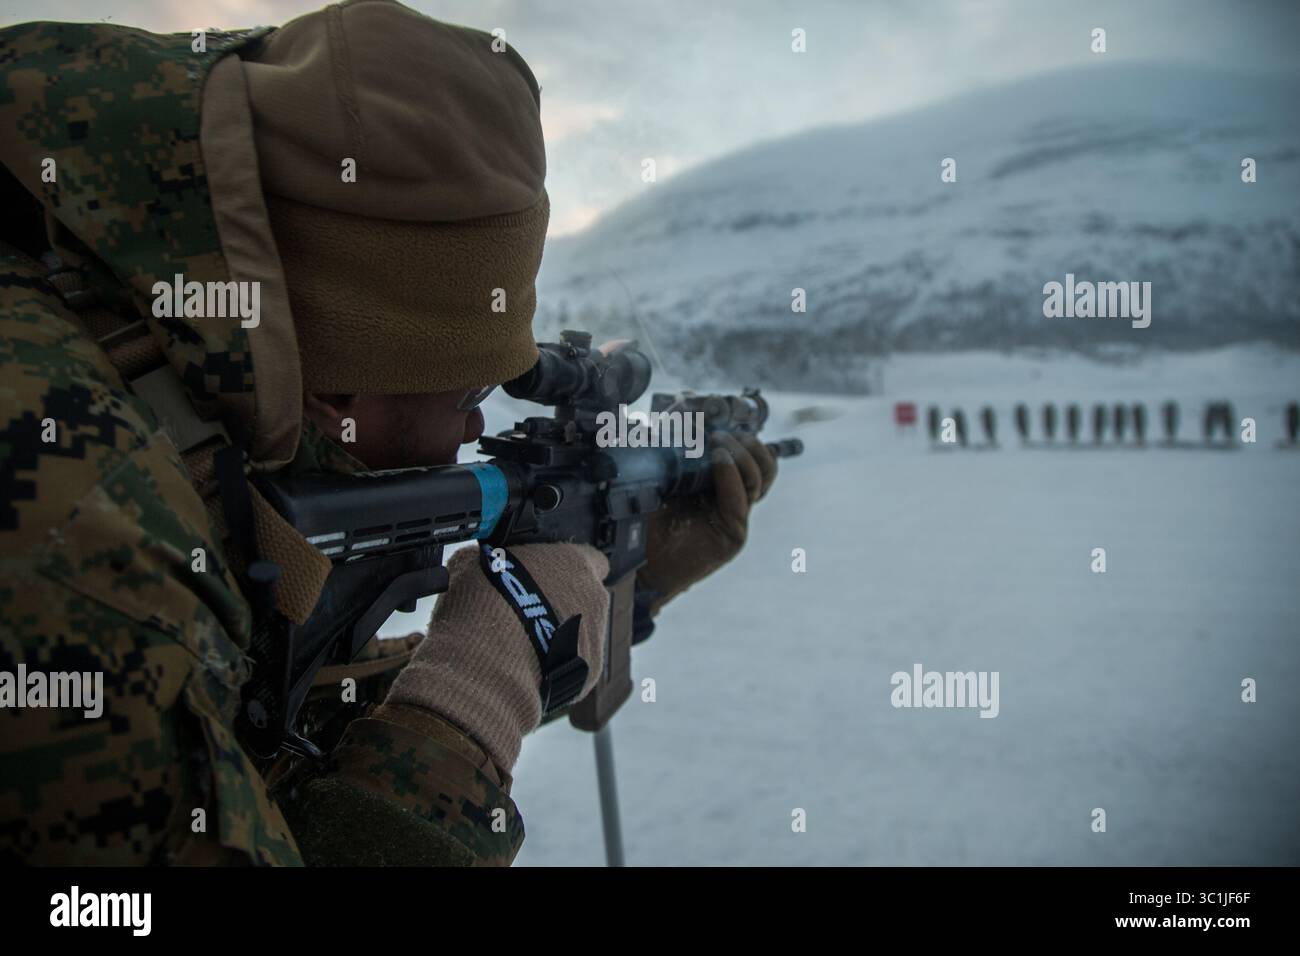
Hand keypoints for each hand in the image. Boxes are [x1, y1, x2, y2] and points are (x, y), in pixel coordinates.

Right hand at [381, 542, 609, 775]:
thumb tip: (493, 563)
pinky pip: (574, 665)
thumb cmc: (484, 605)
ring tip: (523, 646)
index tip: (549, 577)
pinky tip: (528, 667)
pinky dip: (556, 666)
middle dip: (562, 605)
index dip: (568, 568)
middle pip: (586, 598)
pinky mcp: (589, 671)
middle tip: (529, 614)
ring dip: (559, 637)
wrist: (490, 659)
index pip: (589, 557)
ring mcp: (596, 635)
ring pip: (581, 633)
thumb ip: (500, 560)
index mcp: (575, 562)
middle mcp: (594, 596)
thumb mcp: (479, 562)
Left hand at [637, 430, 777, 614]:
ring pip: (761, 479)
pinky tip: (719, 457)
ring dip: (742, 454)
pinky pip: (740, 499)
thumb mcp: (656, 472)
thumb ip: (671, 443)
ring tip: (719, 440)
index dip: (740, 431)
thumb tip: (680, 402)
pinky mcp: (732, 535)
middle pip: (764, 465)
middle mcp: (731, 498)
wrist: (635, 562)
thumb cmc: (642, 518)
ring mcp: (735, 517)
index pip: (747, 452)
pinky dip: (732, 474)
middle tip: (722, 429)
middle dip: (748, 441)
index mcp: (717, 482)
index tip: (717, 412)